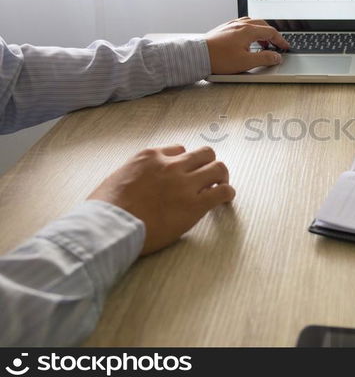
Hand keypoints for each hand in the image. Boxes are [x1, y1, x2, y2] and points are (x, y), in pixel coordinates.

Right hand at [88, 145, 235, 254]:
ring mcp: (184, 184)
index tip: (184, 174)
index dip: (184, 163)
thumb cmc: (105, 209)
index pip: (178, 150)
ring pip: (218, 168)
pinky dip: (227, 194)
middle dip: (208, 164)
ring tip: (220, 187)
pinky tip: (225, 201)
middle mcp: (170, 165)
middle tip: (208, 178)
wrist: (108, 227)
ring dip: (221, 177)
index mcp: (150, 157)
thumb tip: (138, 183)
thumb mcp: (116, 178)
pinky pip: (222, 192)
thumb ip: (134, 174)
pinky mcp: (195, 204)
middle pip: (204, 153)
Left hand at [205, 17, 289, 73]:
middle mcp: (240, 25)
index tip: (285, 47)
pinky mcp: (224, 29)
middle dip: (272, 34)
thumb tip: (277, 57)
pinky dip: (250, 31)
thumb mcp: (246, 62)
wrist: (198, 56)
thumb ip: (265, 59)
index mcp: (248, 31)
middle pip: (262, 25)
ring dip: (261, 32)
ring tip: (263, 43)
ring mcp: (231, 25)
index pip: (270, 32)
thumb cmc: (219, 59)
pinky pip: (242, 25)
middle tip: (277, 45)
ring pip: (252, 23)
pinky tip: (247, 40)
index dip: (280, 40)